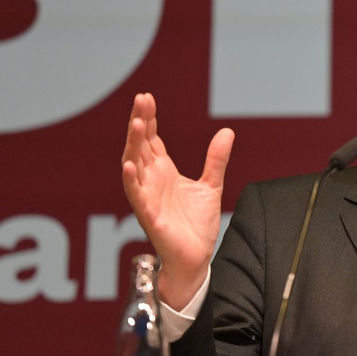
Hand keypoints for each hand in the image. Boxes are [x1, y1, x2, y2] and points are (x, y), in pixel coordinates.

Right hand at [121, 92, 233, 308]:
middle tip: (140, 100)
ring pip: (134, 166)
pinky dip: (131, 181)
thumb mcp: (211, 186)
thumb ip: (215, 160)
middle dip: (139, 123)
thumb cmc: (196, 226)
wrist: (197, 258)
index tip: (147, 98)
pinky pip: (136, 196)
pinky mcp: (149, 216)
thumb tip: (227, 132)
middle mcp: (151, 181)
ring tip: (136, 123)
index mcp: (163, 172)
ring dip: (133, 145)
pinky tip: (129, 166)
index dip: (149, 119)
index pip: (151, 140)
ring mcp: (147, 197)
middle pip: (140, 146)